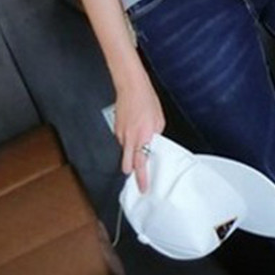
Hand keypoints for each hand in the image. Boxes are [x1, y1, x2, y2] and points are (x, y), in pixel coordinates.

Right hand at [114, 72, 164, 192]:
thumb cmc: (146, 100)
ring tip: (140, 139)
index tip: (143, 187)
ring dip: (131, 151)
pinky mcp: (115, 128)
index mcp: (142, 137)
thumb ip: (155, 136)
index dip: (141, 178)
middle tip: (137, 172)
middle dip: (131, 169)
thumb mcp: (159, 120)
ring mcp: (119, 134)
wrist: (131, 87)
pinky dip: (128, 140)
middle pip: (126, 164)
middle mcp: (128, 138)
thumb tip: (153, 143)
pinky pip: (122, 140)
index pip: (140, 164)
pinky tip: (134, 130)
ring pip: (124, 151)